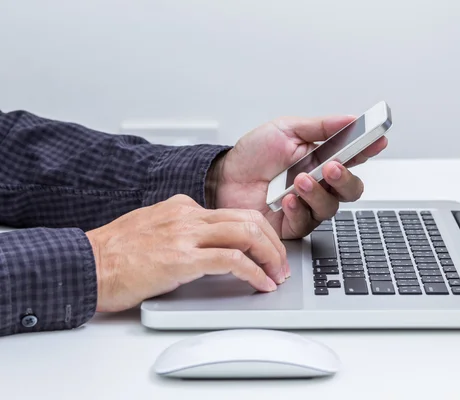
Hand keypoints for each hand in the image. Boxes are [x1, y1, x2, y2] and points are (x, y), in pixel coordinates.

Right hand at [85, 194, 286, 312]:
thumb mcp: (152, 229)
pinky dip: (254, 272)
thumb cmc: (113, 254)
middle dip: (273, 242)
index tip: (266, 249)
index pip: (234, 213)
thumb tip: (203, 244)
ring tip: (277, 274)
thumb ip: (180, 231)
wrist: (86, 265)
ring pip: (247, 233)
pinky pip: (232, 260)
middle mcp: (188, 215)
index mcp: (181, 207)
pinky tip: (260, 283)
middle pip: (249, 218)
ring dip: (270, 256)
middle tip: (280, 263)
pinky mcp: (183, 258)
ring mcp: (186, 234)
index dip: (258, 232)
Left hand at [212, 115, 387, 239]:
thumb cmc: (253, 155)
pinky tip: (286, 199)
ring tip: (300, 180)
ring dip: (318, 193)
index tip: (377, 140)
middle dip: (346, 178)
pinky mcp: (292, 225)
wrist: (223, 177)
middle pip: (351, 189)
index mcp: (322, 159)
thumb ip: (320, 127)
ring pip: (331, 207)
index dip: (369, 149)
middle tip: (333, 167)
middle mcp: (319, 185)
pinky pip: (306, 222)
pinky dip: (299, 209)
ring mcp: (307, 206)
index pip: (354, 156)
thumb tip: (350, 119)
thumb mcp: (285, 130)